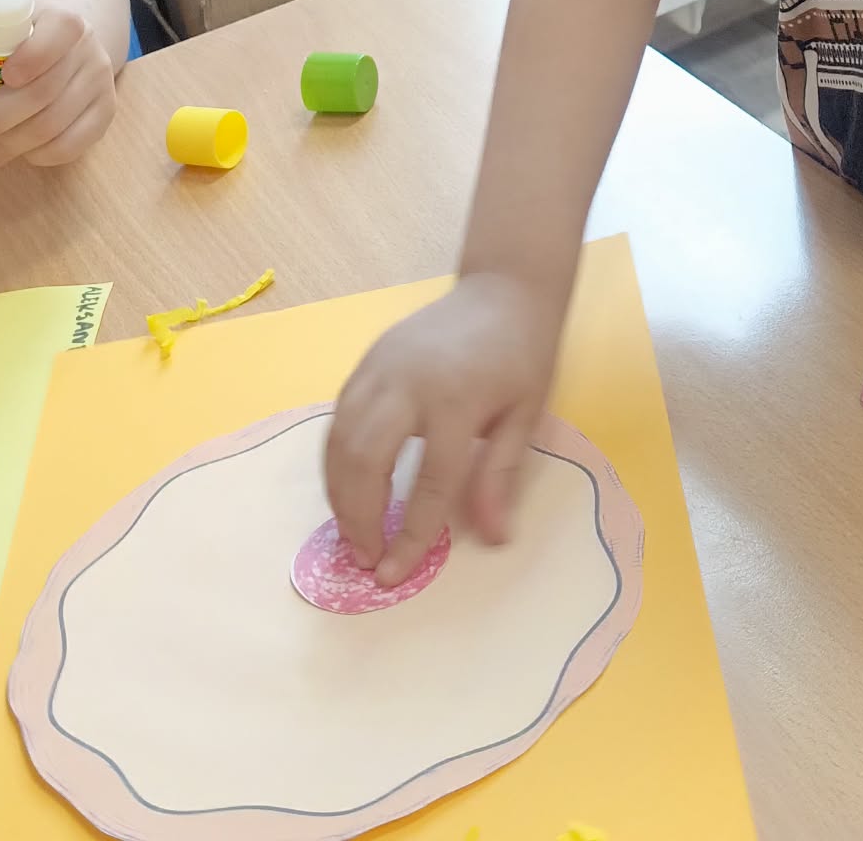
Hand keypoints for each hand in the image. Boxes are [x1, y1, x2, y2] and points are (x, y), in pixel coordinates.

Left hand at [0, 1, 115, 169]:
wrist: (64, 49)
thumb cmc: (14, 43)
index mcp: (61, 19)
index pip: (60, 31)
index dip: (34, 56)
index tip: (4, 76)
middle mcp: (88, 48)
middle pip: (46, 91)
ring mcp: (100, 82)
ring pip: (55, 124)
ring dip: (11, 145)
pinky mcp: (104, 112)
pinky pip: (73, 144)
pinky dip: (40, 155)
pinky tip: (19, 154)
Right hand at [324, 273, 559, 586]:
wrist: (502, 288)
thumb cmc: (522, 354)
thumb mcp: (526, 415)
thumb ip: (501, 474)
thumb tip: (494, 539)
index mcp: (456, 400)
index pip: (429, 482)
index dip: (410, 535)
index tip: (394, 575)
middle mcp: (408, 382)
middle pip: (366, 460)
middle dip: (357, 517)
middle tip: (364, 557)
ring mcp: (381, 366)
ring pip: (340, 439)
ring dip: (338, 493)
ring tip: (352, 533)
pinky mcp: (367, 359)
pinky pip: (339, 416)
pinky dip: (336, 458)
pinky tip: (347, 487)